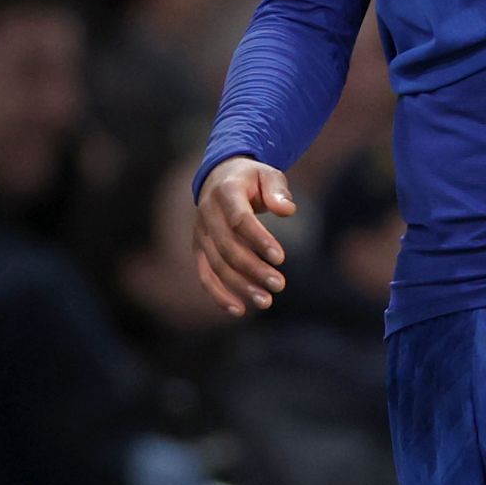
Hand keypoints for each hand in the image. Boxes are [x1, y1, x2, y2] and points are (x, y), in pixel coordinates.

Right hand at [192, 156, 295, 315]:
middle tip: (279, 285)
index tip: (281, 258)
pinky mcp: (198, 249)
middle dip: (253, 269)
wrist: (220, 177)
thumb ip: (278, 190)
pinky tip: (239, 310)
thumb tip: (287, 210)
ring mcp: (200, 233)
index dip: (259, 240)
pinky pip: (205, 274)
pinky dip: (218, 294)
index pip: (239, 220)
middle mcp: (207, 214)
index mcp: (225, 193)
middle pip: (228, 247)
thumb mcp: (268, 174)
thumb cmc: (252, 179)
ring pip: (216, 265)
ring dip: (240, 286)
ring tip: (266, 301)